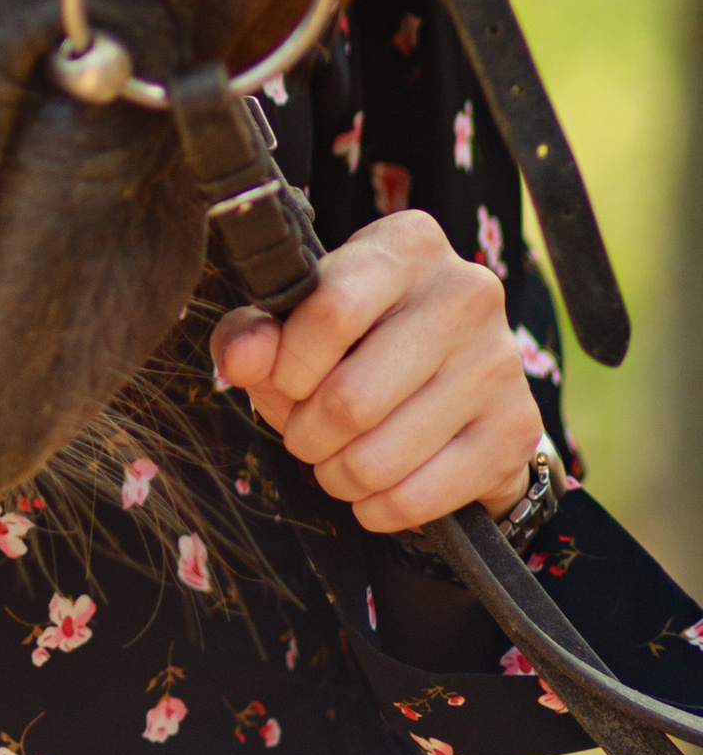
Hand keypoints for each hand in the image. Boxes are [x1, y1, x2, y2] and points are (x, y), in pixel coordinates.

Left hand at [210, 209, 541, 536]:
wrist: (457, 395)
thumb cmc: (359, 348)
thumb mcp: (297, 326)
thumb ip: (254, 334)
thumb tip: (240, 358)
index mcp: (407, 246)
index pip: (328, 310)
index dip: (286, 367)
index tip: (282, 383)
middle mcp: (466, 291)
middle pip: (349, 398)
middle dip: (306, 435)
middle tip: (307, 434)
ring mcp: (499, 362)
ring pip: (378, 458)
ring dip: (338, 476)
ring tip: (338, 461)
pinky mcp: (515, 429)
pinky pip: (416, 497)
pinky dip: (377, 508)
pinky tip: (376, 489)